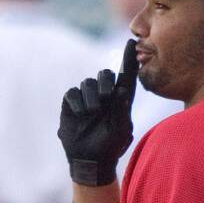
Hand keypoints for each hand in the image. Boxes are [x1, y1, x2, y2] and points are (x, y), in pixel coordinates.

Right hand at [58, 39, 138, 186]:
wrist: (89, 160)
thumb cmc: (110, 147)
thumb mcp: (121, 130)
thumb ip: (122, 111)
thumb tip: (121, 91)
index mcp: (121, 99)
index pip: (126, 75)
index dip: (129, 59)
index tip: (132, 43)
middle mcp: (104, 95)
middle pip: (104, 74)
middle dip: (105, 81)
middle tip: (107, 97)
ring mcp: (87, 99)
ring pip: (87, 83)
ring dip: (90, 96)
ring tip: (92, 113)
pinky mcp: (71, 104)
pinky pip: (72, 93)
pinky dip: (76, 102)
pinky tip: (80, 114)